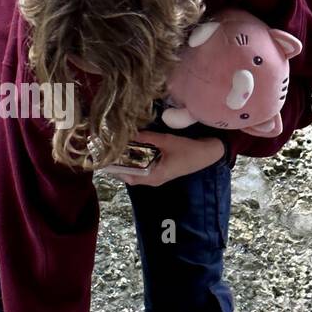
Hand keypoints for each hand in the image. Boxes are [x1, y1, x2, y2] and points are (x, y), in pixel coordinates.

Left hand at [101, 131, 224, 186]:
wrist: (207, 154)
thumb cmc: (188, 150)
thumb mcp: (166, 141)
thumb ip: (147, 138)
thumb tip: (128, 132)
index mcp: (153, 177)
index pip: (127, 176)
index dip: (114, 168)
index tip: (103, 158)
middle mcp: (153, 179)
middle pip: (129, 175)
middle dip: (118, 164)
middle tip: (106, 150)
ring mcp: (157, 176)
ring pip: (136, 171)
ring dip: (126, 162)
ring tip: (115, 149)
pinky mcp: (160, 170)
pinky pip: (143, 167)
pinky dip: (135, 160)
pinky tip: (130, 149)